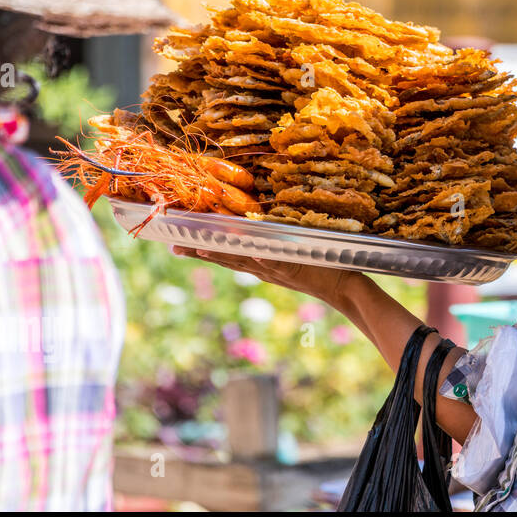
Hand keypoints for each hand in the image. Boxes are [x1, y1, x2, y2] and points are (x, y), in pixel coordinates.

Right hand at [170, 246, 357, 308]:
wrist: (342, 287)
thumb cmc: (317, 266)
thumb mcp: (288, 256)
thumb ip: (271, 247)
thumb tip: (253, 229)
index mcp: (259, 263)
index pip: (225, 255)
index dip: (201, 248)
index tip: (175, 242)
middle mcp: (263, 268)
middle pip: (227, 259)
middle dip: (200, 251)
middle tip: (174, 246)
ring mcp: (278, 269)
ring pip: (247, 262)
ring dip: (225, 255)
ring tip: (201, 247)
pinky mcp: (297, 268)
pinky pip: (279, 263)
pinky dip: (266, 259)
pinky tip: (253, 253)